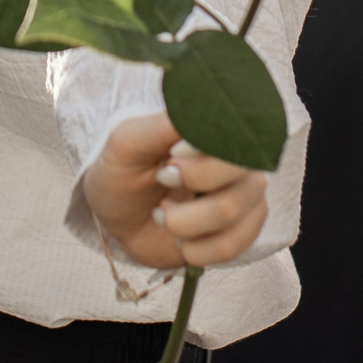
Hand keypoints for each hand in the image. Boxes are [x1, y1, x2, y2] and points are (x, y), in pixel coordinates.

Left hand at [83, 113, 268, 270]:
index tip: (167, 162)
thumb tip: (201, 113)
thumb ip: (164, 126)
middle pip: (239, 176)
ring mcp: (245, 195)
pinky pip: (233, 246)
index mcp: (214, 127)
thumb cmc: (122, 171)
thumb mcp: (127, 143)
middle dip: (187, 187)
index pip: (232, 135)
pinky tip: (180, 239)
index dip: (198, 157)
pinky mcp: (243, 230)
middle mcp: (238, 158)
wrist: (118, 216)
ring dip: (185, 223)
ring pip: (232, 212)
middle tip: (162, 186)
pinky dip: (196, 250)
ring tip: (164, 215)